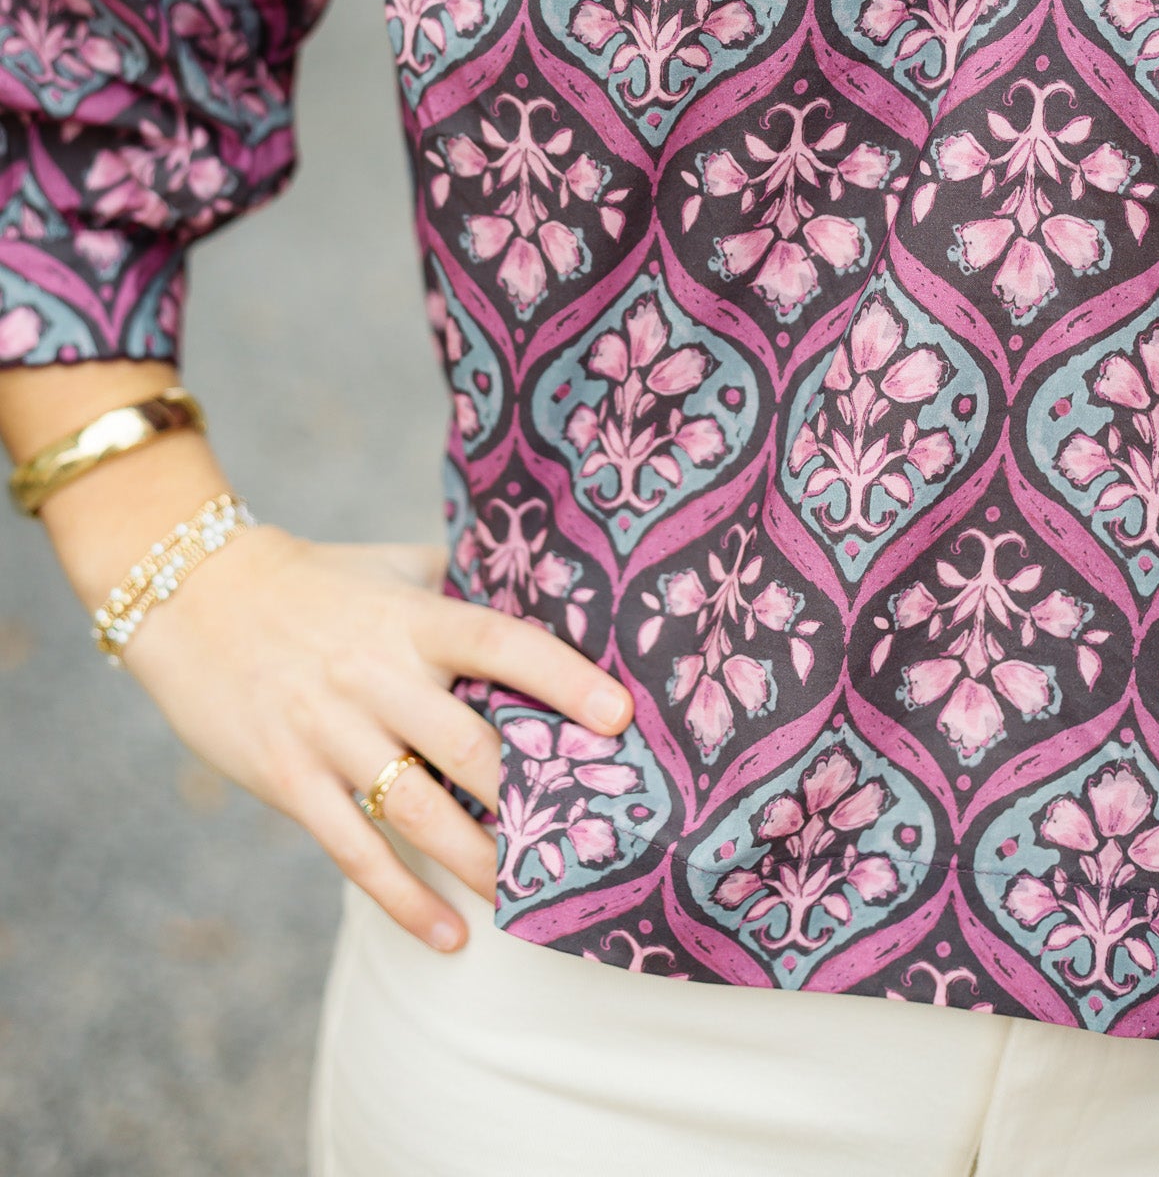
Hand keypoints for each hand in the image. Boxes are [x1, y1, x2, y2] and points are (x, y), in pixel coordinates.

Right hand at [123, 528, 633, 951]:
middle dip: (533, 798)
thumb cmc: (315, 582)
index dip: (561, 677)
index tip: (619, 715)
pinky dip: (404, 900)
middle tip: (595, 840)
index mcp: (411, 619)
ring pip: (420, 810)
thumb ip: (458, 585)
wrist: (193, 596)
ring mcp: (328, 730)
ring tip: (533, 903)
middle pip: (469, 745)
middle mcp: (375, 674)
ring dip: (481, 864)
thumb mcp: (391, 568)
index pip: (499, 642)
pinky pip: (354, 850)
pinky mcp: (287, 778)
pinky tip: (449, 936)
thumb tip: (549, 594)